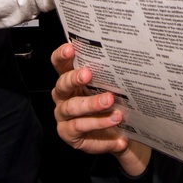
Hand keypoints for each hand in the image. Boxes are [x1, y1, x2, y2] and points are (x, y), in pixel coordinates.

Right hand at [51, 43, 150, 175]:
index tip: (70, 48)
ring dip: (91, 103)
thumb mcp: (108, 88)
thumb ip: (107, 76)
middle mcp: (62, 96)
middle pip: (62, 85)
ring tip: (110, 100)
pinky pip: (80, 127)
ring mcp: (63, 116)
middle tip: (88, 74)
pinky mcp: (68, 133)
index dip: (61, 56)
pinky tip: (114, 121)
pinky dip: (99, 124)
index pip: (60, 65)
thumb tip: (122, 58)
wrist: (117, 134)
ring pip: (72, 107)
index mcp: (69, 80)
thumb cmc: (109, 105)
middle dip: (74, 78)